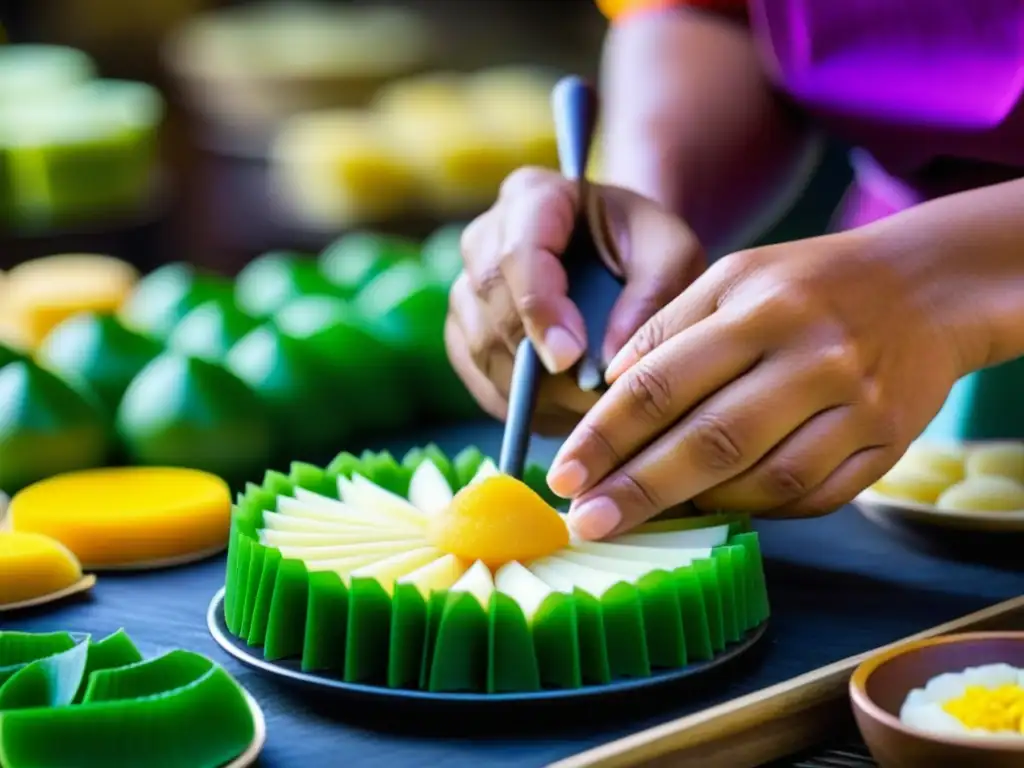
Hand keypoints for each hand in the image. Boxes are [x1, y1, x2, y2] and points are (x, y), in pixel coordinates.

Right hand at [445, 167, 704, 434]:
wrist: (618, 261)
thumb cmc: (646, 249)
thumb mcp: (671, 254)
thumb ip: (654, 293)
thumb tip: (609, 361)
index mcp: (532, 196)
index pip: (517, 253)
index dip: (538, 309)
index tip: (570, 357)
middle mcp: (483, 237)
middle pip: (488, 302)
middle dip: (535, 357)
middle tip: (589, 398)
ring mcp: (466, 288)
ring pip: (478, 346)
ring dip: (529, 389)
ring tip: (586, 409)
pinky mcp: (464, 335)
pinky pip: (476, 378)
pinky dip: (518, 406)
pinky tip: (563, 412)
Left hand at [547, 230, 969, 537]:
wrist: (928, 286)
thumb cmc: (810, 281)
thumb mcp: (734, 275)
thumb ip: (668, 328)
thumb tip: (608, 388)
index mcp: (759, 308)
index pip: (663, 382)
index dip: (605, 435)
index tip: (563, 474)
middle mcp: (811, 358)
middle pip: (709, 442)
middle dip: (637, 490)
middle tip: (584, 522)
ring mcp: (857, 407)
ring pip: (765, 481)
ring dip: (698, 506)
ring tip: (646, 514)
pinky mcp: (888, 444)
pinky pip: (815, 498)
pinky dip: (760, 509)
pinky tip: (721, 506)